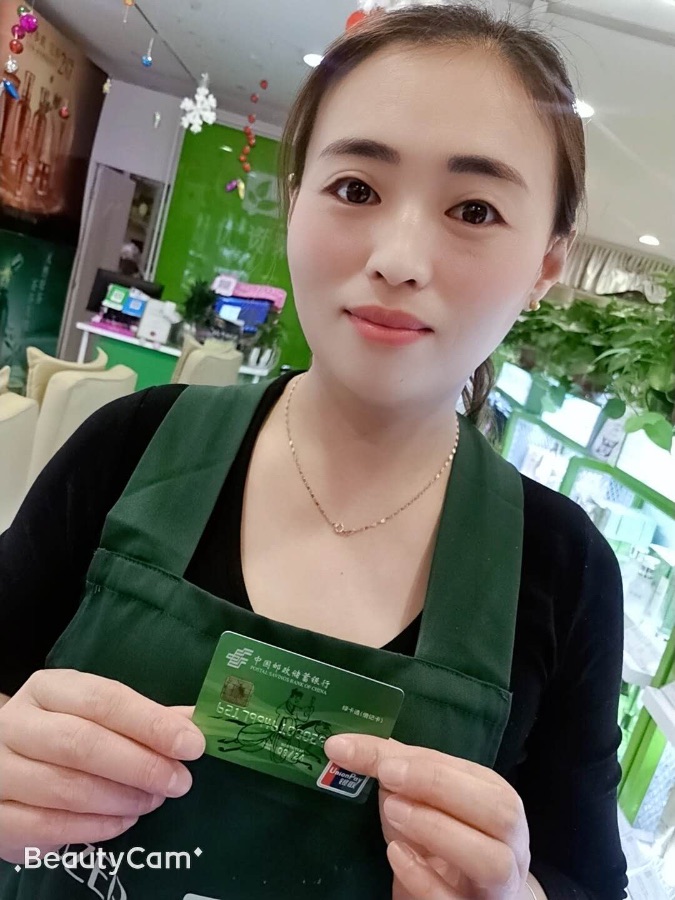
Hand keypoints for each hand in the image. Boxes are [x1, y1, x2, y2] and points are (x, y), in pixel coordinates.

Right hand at [0, 670, 204, 864]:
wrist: (4, 761)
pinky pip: (46, 828)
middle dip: (140, 765)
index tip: (192, 744)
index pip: (104, 700)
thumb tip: (197, 723)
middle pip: (82, 744)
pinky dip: (93, 827)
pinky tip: (123, 821)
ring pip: (64, 788)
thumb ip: (146, 718)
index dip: (151, 723)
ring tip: (154, 801)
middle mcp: (16, 724)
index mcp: (48, 689)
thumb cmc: (62, 731)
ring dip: (120, 798)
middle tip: (178, 781)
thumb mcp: (97, 714)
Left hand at [324, 734, 530, 899]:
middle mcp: (509, 842)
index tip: (381, 762)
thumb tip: (345, 746)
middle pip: (500, 811)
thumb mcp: (421, 801)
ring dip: (438, 829)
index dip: (425, 765)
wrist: (462, 895)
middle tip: (389, 778)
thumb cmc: (442, 839)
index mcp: (498, 800)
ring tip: (393, 812)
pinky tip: (396, 854)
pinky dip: (424, 878)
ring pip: (493, 859)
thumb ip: (397, 770)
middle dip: (441, 787)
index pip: (471, 774)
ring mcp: (498, 884)